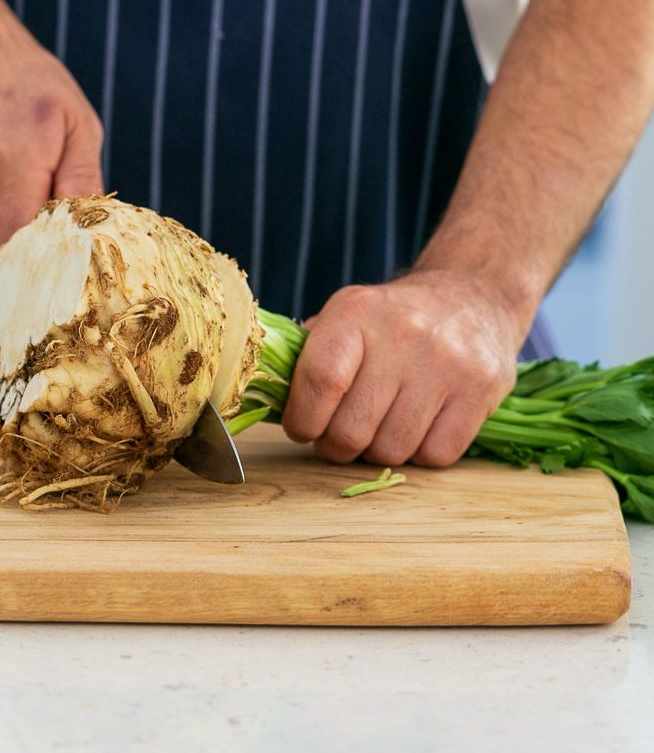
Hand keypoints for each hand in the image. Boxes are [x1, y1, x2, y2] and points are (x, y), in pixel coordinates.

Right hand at [0, 0, 103, 263]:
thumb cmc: (25, 77)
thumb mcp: (76, 121)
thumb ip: (83, 181)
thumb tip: (94, 232)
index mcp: (11, 173)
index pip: (24, 255)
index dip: (48, 273)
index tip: (72, 277)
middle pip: (6, 259)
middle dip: (36, 259)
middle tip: (62, 242)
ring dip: (12, 232)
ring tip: (25, 187)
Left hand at [280, 271, 522, 467]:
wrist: (472, 296)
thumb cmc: (392, 319)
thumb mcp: (345, 315)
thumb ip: (307, 355)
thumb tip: (270, 399)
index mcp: (356, 313)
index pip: (319, 381)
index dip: (303, 420)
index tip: (303, 428)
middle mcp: (403, 335)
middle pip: (352, 430)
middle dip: (337, 445)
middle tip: (341, 435)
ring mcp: (447, 363)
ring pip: (392, 450)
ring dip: (379, 451)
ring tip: (381, 426)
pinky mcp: (482, 389)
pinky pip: (435, 456)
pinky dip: (420, 454)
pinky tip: (419, 426)